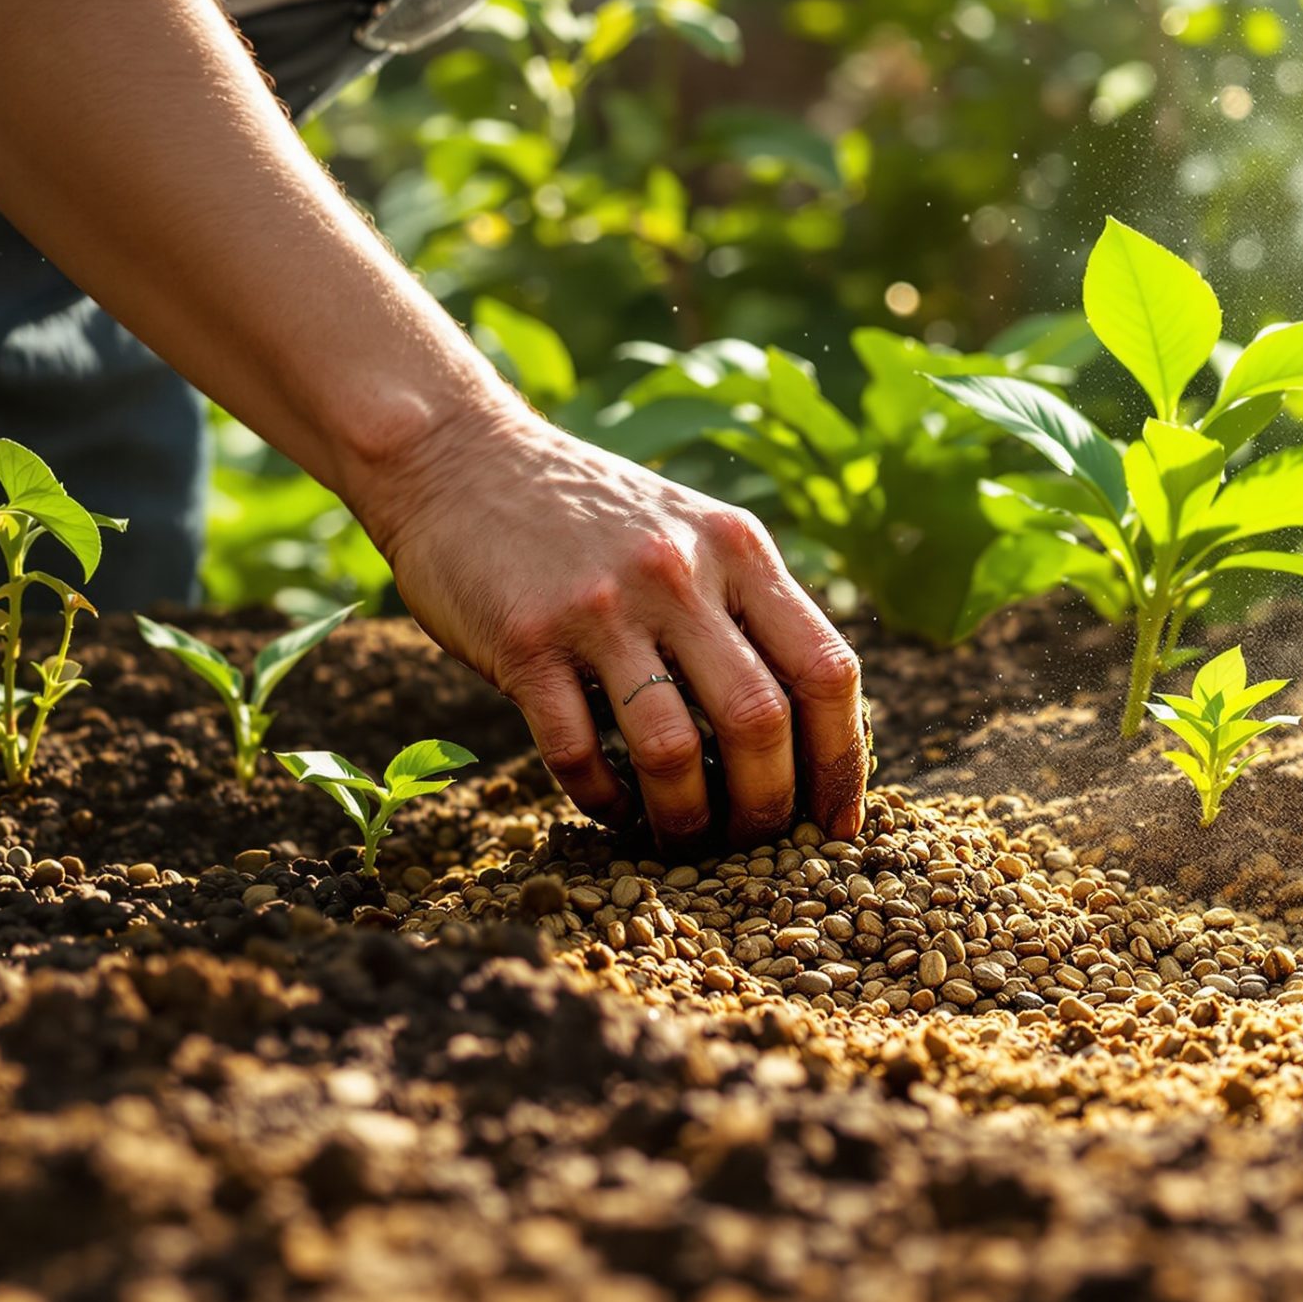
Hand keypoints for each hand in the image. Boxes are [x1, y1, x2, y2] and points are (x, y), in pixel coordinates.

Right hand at [358, 403, 866, 844]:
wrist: (459, 455)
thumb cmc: (590, 514)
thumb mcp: (691, 530)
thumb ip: (748, 608)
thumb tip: (811, 730)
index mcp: (739, 550)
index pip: (827, 669)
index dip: (843, 760)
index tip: (837, 822)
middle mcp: (680, 573)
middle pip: (761, 720)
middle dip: (768, 807)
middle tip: (755, 846)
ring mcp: (601, 607)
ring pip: (673, 750)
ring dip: (686, 819)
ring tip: (684, 841)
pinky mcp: (526, 640)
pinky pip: (578, 751)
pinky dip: (603, 798)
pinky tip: (613, 808)